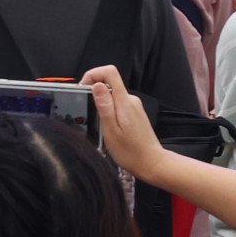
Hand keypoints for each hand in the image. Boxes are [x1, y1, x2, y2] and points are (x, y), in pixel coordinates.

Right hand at [80, 65, 173, 186]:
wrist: (152, 164)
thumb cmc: (131, 152)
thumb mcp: (111, 130)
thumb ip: (104, 106)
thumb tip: (96, 85)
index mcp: (124, 102)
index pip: (110, 72)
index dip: (93, 74)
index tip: (83, 87)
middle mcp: (131, 100)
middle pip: (109, 84)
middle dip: (95, 94)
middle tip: (90, 114)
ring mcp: (134, 107)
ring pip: (112, 96)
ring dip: (102, 106)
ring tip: (102, 126)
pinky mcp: (135, 113)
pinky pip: (118, 105)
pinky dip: (109, 112)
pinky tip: (110, 128)